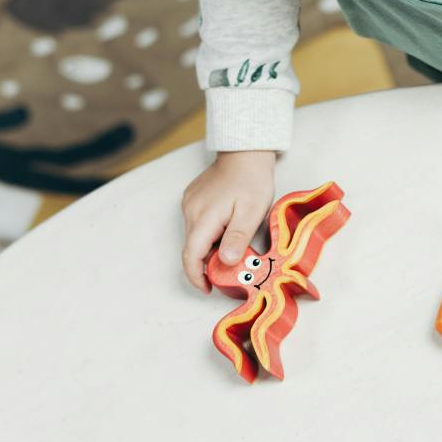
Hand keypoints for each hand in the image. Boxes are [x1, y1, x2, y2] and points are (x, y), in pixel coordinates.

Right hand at [181, 151, 275, 292]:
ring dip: (209, 250)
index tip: (208, 289)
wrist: (246, 153)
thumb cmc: (252, 181)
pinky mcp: (193, 199)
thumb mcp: (252, 212)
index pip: (191, 255)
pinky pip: (197, 226)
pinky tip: (226, 233)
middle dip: (206, 266)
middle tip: (228, 274)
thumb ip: (237, 237)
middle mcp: (190, 211)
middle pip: (192, 248)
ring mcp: (190, 204)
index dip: (196, 277)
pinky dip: (209, 236)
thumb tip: (225, 262)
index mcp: (203, 217)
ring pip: (195, 238)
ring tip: (231, 252)